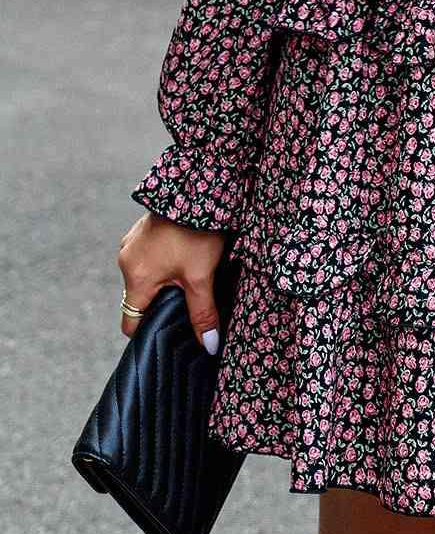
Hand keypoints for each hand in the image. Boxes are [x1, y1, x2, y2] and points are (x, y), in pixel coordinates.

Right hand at [117, 211, 225, 352]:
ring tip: (189, 277)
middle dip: (161, 305)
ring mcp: (131, 244)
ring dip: (163, 281)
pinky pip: (147, 257)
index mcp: (136, 277)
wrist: (196, 188)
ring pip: (145, 277)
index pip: (130, 322)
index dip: (148, 332)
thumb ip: (202, 313)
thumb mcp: (202, 276)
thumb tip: (208, 346)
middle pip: (139, 299)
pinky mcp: (141, 231)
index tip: (169, 333)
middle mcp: (126, 261)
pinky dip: (162, 263)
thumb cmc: (196, 232)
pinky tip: (184, 257)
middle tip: (187, 305)